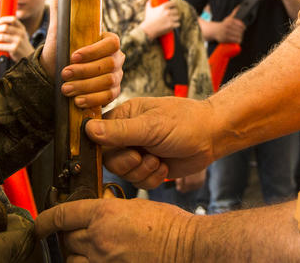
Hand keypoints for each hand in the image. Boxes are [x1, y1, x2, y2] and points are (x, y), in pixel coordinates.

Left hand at [0, 16, 34, 58]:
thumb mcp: (20, 34)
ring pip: (1, 36)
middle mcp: (21, 34)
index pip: (13, 19)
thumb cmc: (21, 44)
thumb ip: (12, 29)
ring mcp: (18, 41)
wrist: (28, 56)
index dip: (3, 19)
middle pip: (5, 27)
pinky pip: (0, 46)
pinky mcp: (14, 49)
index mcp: (22, 28)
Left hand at [36, 198, 195, 261]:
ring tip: (91, 252)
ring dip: (76, 255)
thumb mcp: (137, 206)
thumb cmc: (171, 227)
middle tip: (82, 234)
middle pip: (67, 239)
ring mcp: (104, 262)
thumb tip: (98, 209)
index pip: (61, 215)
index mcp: (104, 215)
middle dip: (70, 236)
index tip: (40, 224)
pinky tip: (100, 260)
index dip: (45, 220)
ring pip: (73, 260)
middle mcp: (99, 240)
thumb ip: (111, 209)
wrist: (189, 248)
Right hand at [88, 96, 219, 188]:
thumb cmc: (185, 122)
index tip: (120, 150)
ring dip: (142, 171)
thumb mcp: (151, 126)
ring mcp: (138, 152)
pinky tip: (164, 167)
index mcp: (123, 117)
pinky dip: (152, 179)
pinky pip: (138, 183)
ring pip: (124, 174)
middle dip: (128, 163)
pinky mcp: (149, 168)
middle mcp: (127, 135)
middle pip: (109, 160)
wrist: (211, 137)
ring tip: (159, 159)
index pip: (98, 136)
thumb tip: (89, 129)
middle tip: (143, 155)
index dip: (105, 148)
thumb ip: (119, 131)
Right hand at [140, 1, 180, 38]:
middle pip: (176, 11)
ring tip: (173, 20)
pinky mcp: (171, 25)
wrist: (148, 29)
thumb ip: (149, 3)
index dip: (174, 5)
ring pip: (178, 17)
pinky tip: (174, 25)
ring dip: (176, 19)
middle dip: (175, 13)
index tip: (174, 6)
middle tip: (173, 15)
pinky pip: (178, 24)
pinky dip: (176, 24)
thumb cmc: (148, 19)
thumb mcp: (148, 10)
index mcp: (163, 7)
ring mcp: (170, 19)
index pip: (173, 3)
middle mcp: (167, 12)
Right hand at [212, 12, 245, 43]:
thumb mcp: (229, 18)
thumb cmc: (223, 25)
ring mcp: (226, 33)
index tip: (244, 28)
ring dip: (240, 37)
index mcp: (229, 21)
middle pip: (240, 31)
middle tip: (241, 33)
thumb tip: (239, 6)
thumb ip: (235, 12)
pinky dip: (238, 40)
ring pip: (238, 36)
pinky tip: (238, 39)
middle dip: (242, 32)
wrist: (214, 30)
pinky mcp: (225, 38)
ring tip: (240, 36)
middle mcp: (227, 26)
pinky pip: (235, 40)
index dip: (243, 27)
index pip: (241, 25)